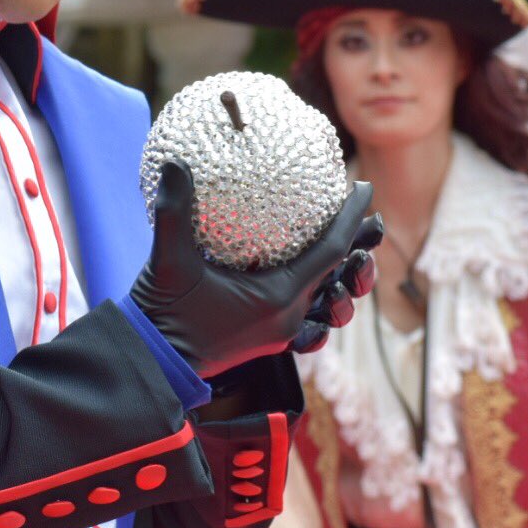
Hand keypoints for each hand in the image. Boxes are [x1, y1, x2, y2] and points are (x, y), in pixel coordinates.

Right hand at [129, 158, 377, 376]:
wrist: (153, 364)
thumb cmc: (164, 314)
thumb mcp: (169, 260)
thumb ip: (173, 211)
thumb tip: (174, 162)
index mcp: (277, 298)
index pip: (331, 251)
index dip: (351, 218)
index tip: (364, 187)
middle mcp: (288, 317)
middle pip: (340, 277)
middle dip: (360, 247)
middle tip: (373, 220)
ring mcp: (280, 331)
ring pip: (329, 302)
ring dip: (345, 277)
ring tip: (354, 254)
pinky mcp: (267, 339)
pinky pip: (309, 320)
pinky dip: (320, 300)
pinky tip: (319, 289)